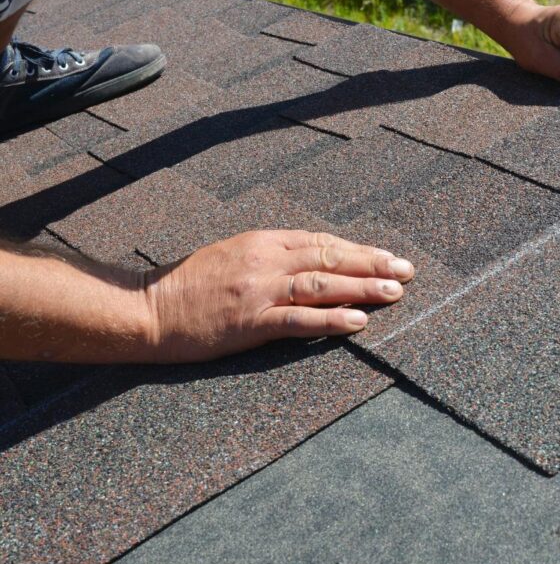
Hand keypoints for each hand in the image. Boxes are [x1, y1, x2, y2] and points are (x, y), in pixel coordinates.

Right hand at [141, 230, 414, 362]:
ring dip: (363, 288)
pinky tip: (358, 322)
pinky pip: (299, 320)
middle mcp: (266, 260)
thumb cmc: (191, 284)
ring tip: (395, 293)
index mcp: (263, 241)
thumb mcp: (234, 254)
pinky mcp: (250, 322)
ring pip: (322, 285)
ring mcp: (259, 291)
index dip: (359, 250)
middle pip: (330, 258)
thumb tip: (316, 260)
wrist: (147, 309)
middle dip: (373, 265)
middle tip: (407, 270)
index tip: (389, 256)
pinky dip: (332, 320)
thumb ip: (274, 255)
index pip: (322, 242)